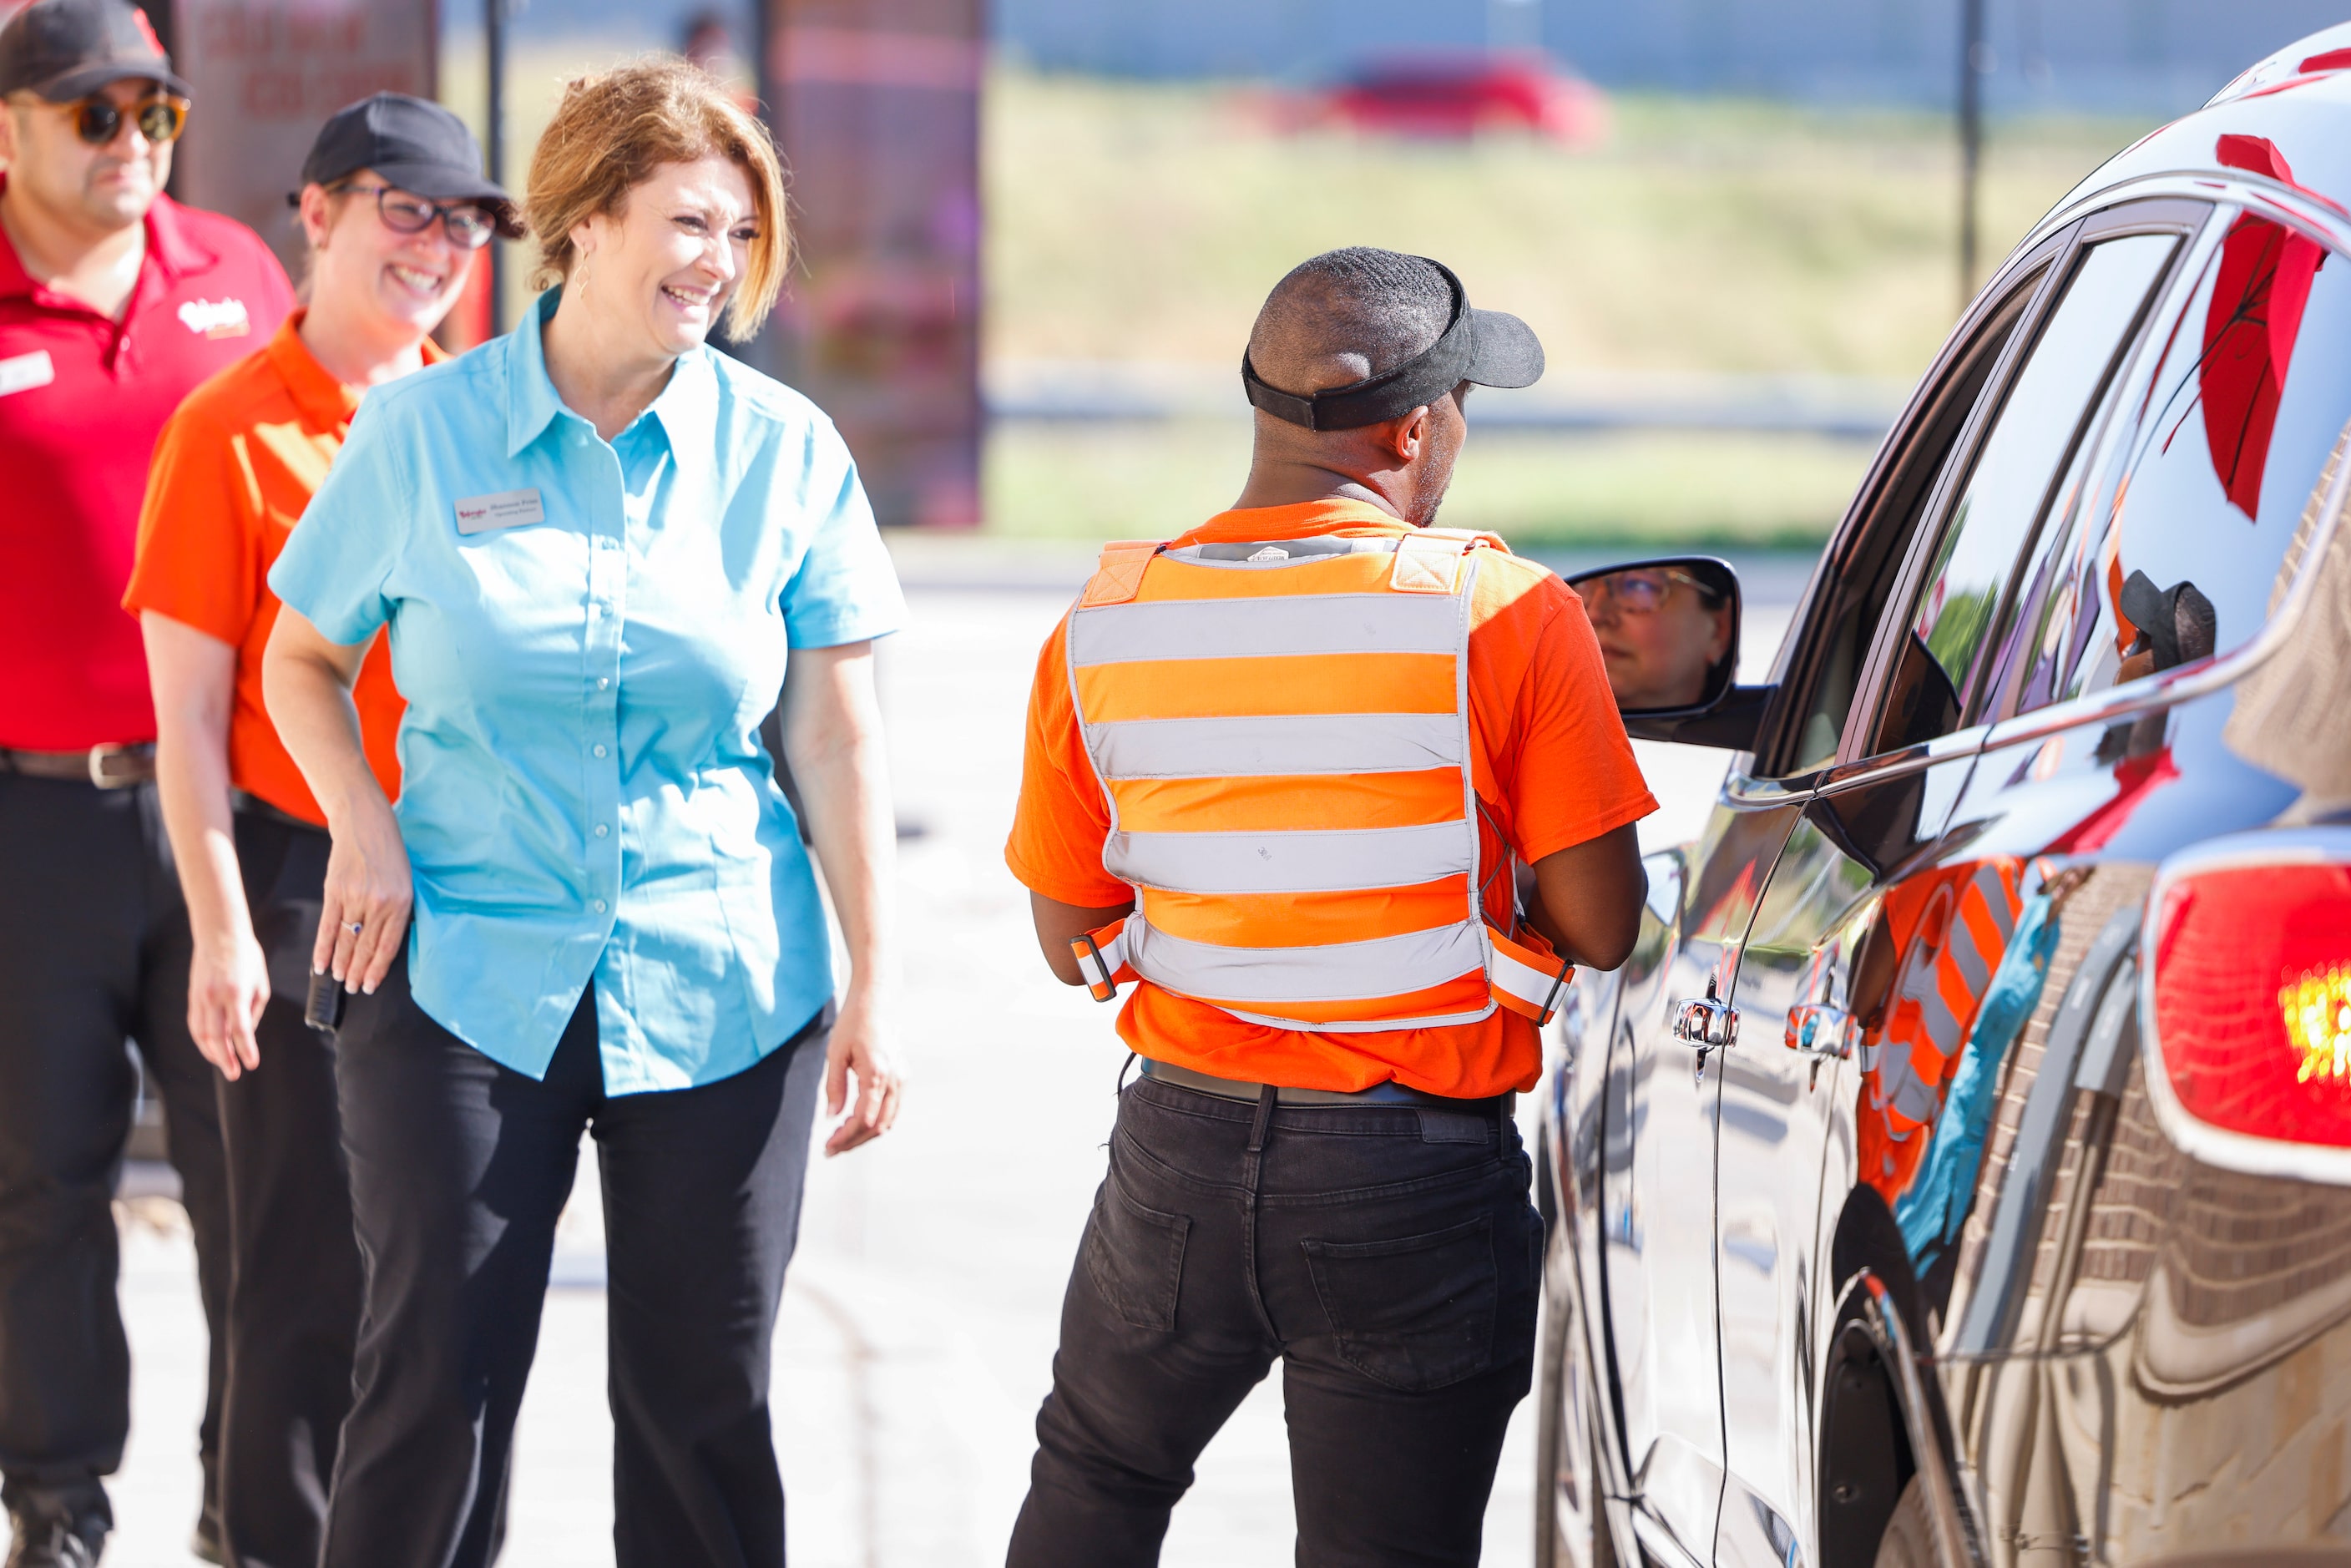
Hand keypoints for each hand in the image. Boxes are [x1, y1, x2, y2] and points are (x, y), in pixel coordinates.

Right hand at [188, 927, 269, 1079]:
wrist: (220, 935)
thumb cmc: (246, 957)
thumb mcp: (260, 983)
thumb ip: (254, 1011)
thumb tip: (246, 1035)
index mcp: (236, 993)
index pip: (240, 1030)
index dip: (246, 1050)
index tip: (252, 1064)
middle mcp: (215, 998)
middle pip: (217, 1037)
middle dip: (226, 1059)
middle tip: (234, 1074)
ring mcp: (200, 998)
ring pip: (201, 1034)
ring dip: (212, 1053)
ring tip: (224, 1065)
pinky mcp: (192, 997)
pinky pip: (194, 1025)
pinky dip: (201, 1040)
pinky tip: (210, 1049)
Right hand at [314, 794, 412, 995]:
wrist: (365, 824)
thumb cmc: (389, 854)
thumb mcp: (406, 882)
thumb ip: (398, 912)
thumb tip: (386, 944)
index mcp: (401, 903)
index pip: (388, 945)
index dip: (377, 969)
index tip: (369, 985)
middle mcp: (379, 902)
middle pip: (366, 946)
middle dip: (357, 971)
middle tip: (352, 988)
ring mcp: (355, 897)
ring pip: (346, 939)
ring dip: (340, 963)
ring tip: (338, 979)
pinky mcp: (335, 890)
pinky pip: (327, 926)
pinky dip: (322, 947)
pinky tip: (319, 964)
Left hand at [822, 985, 902, 1156]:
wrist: (877, 1000)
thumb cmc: (853, 1023)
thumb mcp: (835, 1053)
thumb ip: (834, 1087)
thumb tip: (831, 1117)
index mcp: (877, 1074)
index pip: (863, 1120)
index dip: (845, 1137)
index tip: (827, 1146)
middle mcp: (894, 1080)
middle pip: (878, 1126)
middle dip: (854, 1141)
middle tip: (830, 1149)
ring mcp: (901, 1078)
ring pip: (888, 1121)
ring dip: (865, 1135)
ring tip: (840, 1138)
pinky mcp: (902, 1076)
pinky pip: (892, 1109)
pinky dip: (875, 1122)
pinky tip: (855, 1122)